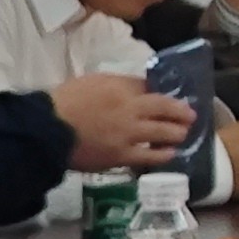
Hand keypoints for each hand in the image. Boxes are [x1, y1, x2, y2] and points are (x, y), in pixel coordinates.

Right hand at [50, 71, 198, 171]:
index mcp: (119, 87)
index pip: (147, 86)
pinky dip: (162, 155)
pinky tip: (171, 154)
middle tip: (191, 115)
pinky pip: (148, 156)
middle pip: (163, 107)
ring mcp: (127, 133)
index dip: (161, 91)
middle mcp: (129, 109)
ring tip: (184, 133)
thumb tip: (136, 88)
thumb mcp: (91, 81)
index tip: (170, 96)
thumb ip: (116, 84)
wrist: (47, 130)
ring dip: (177, 132)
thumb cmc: (63, 102)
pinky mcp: (121, 155)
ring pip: (162, 132)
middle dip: (180, 111)